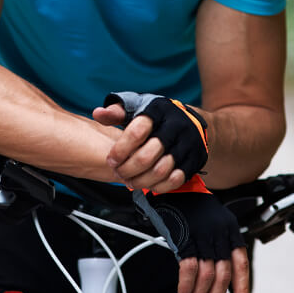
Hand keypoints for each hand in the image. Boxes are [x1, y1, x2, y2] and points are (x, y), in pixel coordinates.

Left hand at [93, 92, 207, 192]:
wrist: (191, 120)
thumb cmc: (158, 115)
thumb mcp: (138, 106)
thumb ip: (117, 111)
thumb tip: (98, 114)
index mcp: (158, 111)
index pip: (136, 132)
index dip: (120, 150)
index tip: (111, 160)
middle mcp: (175, 126)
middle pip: (147, 155)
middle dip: (128, 169)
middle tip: (119, 173)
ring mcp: (187, 143)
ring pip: (161, 170)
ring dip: (141, 181)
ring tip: (130, 180)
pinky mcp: (194, 158)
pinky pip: (176, 179)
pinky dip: (159, 186)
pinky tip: (148, 184)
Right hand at [148, 192, 248, 292]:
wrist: (171, 183)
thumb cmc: (189, 202)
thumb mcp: (211, 219)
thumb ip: (216, 242)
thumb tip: (216, 275)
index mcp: (229, 228)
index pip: (240, 263)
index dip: (242, 287)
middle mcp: (218, 232)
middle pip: (223, 275)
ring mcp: (201, 234)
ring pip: (206, 275)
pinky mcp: (184, 236)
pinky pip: (188, 268)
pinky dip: (186, 285)